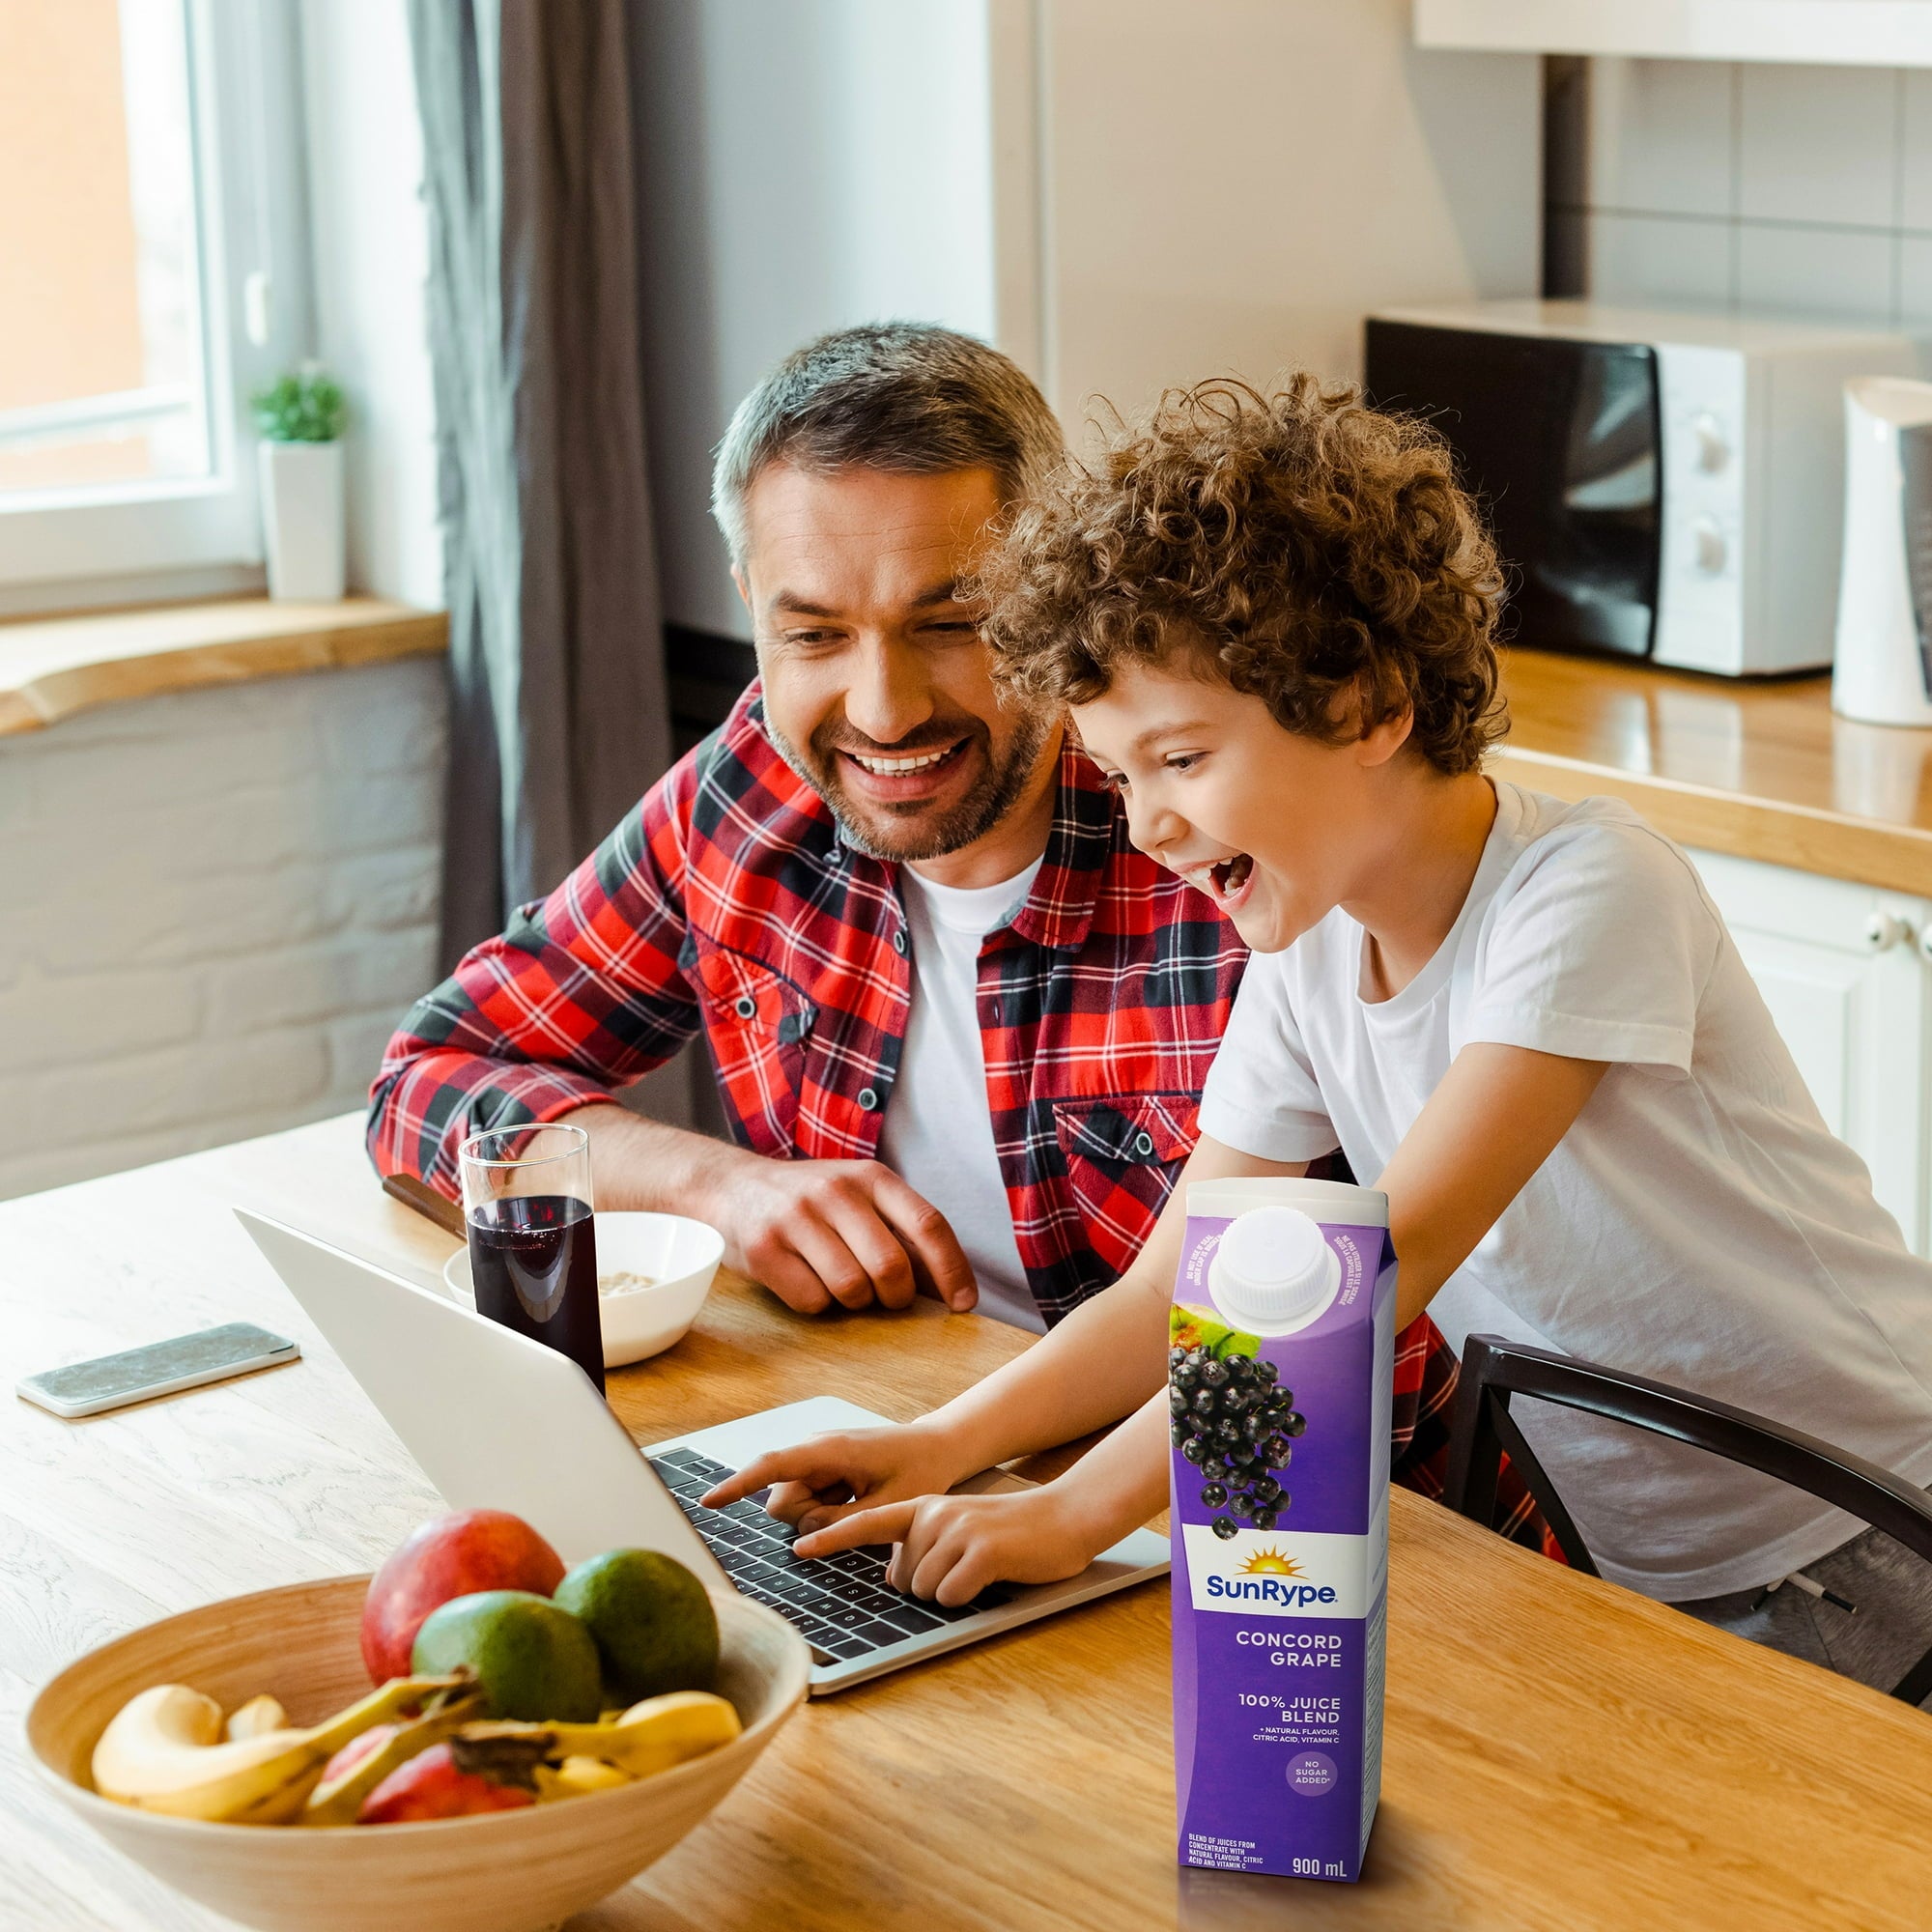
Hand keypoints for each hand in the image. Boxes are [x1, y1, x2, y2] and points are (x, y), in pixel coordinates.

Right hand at [697, 1151, 977, 1315]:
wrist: (731, 1187)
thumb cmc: (810, 1203)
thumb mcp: (859, 1200)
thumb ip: (901, 1234)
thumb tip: (951, 1289)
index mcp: (871, 1177)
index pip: (929, 1224)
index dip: (951, 1270)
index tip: (963, 1305)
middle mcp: (836, 1191)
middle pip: (891, 1266)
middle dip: (895, 1297)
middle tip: (885, 1299)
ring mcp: (796, 1218)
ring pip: (852, 1289)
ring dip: (853, 1301)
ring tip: (837, 1283)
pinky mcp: (763, 1247)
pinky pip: (811, 1301)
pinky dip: (816, 1304)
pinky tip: (804, 1281)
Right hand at [700, 1420, 972, 1535]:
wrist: (938, 1446)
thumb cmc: (919, 1470)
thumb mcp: (887, 1505)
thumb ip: (840, 1524)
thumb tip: (800, 1538)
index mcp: (829, 1451)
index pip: (772, 1467)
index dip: (739, 1485)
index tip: (708, 1502)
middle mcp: (815, 1450)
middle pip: (781, 1501)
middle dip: (807, 1518)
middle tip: (853, 1508)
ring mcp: (817, 1460)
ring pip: (793, 1506)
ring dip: (820, 1514)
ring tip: (860, 1498)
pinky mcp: (823, 1469)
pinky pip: (809, 1501)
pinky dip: (828, 1508)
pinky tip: (857, 1495)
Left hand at [792, 1483, 1101, 1605]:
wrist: (1065, 1517)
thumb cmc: (1012, 1534)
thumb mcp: (960, 1530)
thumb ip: (924, 1545)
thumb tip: (897, 1577)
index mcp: (925, 1507)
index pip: (868, 1523)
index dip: (832, 1538)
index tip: (798, 1549)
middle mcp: (934, 1514)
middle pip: (903, 1579)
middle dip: (929, 1586)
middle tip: (967, 1568)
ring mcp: (957, 1530)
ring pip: (924, 1591)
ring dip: (951, 1592)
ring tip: (982, 1569)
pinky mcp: (980, 1552)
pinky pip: (951, 1597)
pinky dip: (967, 1598)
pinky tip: (990, 1577)